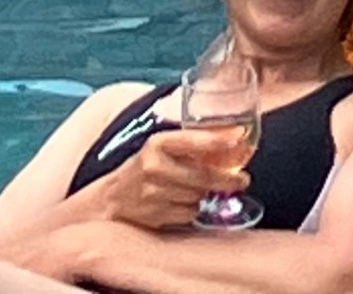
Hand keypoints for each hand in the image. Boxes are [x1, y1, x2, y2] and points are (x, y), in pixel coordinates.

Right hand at [92, 127, 248, 231]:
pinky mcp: (156, 215)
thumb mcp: (159, 149)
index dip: (216, 138)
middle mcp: (154, 166)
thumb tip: (230, 142)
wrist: (110, 201)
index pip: (191, 139)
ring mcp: (154, 193)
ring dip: (203, 195)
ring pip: (198, 196)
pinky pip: (188, 214)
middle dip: (227, 179)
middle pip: (203, 175)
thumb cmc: (141, 171)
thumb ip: (188, 146)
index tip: (238, 136)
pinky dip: (191, 210)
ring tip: (193, 190)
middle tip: (242, 180)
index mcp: (156, 144)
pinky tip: (180, 203)